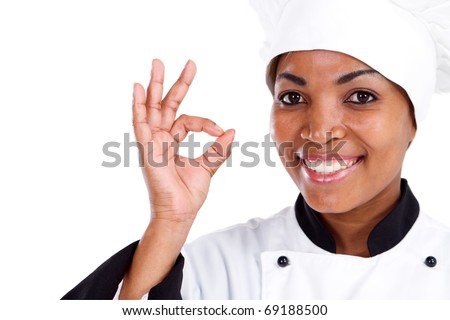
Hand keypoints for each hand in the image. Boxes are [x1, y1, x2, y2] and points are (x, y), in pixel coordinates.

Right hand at [133, 59, 234, 226]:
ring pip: (152, 108)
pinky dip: (137, 106)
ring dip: (154, 86)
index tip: (220, 131)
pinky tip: (136, 88)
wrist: (180, 212)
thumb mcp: (208, 166)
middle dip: (176, 83)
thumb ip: (218, 148)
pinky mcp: (146, 148)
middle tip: (188, 63)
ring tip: (157, 63)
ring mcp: (152, 142)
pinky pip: (140, 123)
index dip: (206, 122)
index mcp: (173, 141)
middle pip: (166, 104)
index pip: (188, 119)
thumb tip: (232, 131)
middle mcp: (160, 138)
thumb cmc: (189, 193)